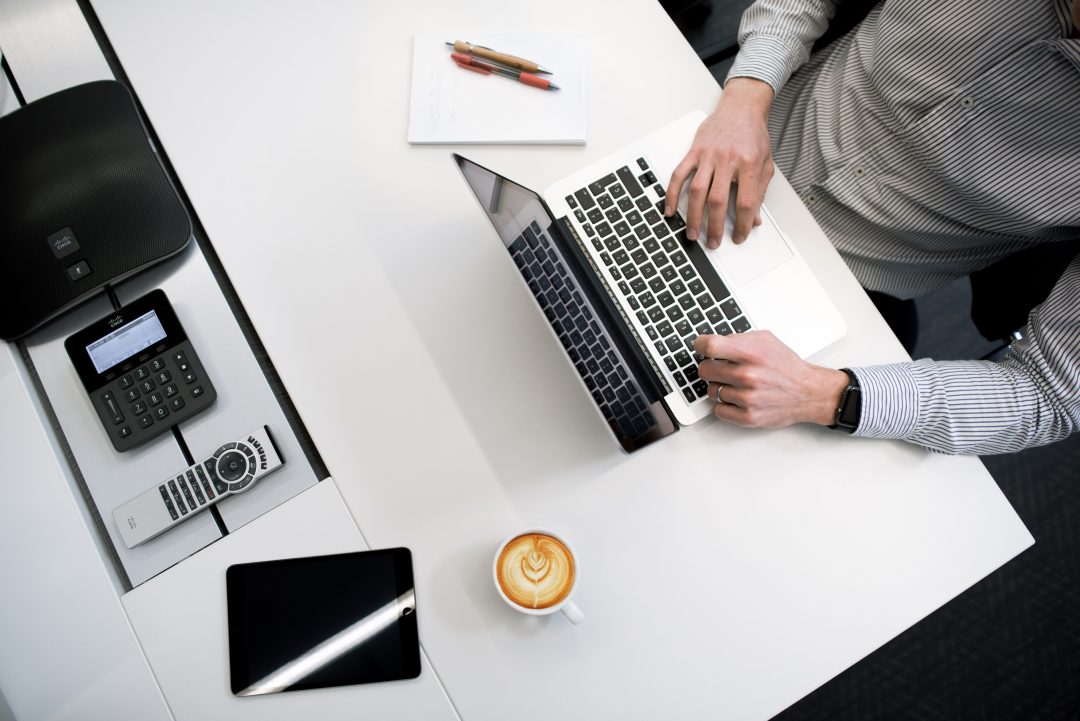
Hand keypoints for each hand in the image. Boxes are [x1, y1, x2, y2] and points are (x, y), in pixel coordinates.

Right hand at [665, 78, 774, 247]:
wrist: (741, 107)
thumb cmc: (753, 135)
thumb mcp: (765, 163)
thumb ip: (759, 191)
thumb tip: (755, 219)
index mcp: (749, 164)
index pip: (746, 202)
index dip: (743, 224)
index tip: (740, 236)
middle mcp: (727, 159)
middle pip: (718, 200)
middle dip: (715, 226)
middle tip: (713, 242)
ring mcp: (708, 155)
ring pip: (697, 191)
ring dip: (693, 216)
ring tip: (692, 233)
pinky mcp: (694, 151)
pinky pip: (679, 175)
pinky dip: (672, 194)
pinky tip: (670, 209)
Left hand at [694, 331, 849, 427]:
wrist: (808, 393)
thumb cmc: (787, 367)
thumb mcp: (767, 341)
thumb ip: (739, 338)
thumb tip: (714, 341)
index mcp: (752, 354)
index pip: (710, 346)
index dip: (701, 345)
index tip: (700, 346)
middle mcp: (749, 376)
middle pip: (705, 370)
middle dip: (711, 367)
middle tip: (721, 368)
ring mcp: (748, 398)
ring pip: (711, 391)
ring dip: (720, 387)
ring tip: (736, 384)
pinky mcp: (748, 417)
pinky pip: (718, 410)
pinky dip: (725, 405)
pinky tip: (737, 398)